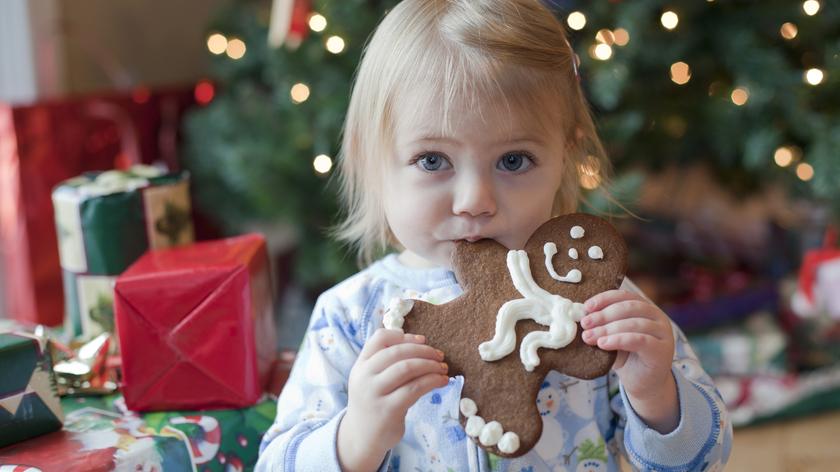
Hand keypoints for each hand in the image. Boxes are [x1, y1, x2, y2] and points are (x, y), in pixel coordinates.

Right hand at [338, 329, 448, 470]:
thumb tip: (420, 342)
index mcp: (361, 365)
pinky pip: (414, 389)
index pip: (379, 338)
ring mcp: (374, 393)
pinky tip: (442, 381)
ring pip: (407, 368)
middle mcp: (364, 377)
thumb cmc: (374, 403)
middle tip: (440, 355)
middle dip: (423, 350)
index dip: (403, 336)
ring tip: (443, 368)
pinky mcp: (388, 410)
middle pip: (397, 352)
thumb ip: (387, 362)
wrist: (362, 438)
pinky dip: (432, 381)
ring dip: (430, 365)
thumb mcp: (372, 379)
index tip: (422, 340)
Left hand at [580, 290, 678, 432]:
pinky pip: (639, 340)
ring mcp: (662, 333)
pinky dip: (618, 340)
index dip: (604, 299)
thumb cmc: (626, 357)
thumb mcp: (612, 337)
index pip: (625, 296)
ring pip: (633, 324)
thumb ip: (602, 325)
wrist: (643, 384)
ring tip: (589, 337)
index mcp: (645, 308)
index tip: (586, 307)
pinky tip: (603, 344)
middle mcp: (657, 317)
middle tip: (585, 324)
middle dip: (603, 315)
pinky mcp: (662, 350)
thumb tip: (581, 316)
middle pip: (629, 308)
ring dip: (607, 329)